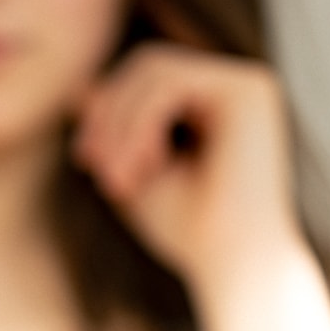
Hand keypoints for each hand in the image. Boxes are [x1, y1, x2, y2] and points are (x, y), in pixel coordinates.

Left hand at [71, 43, 302, 297]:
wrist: (233, 265)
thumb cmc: (187, 230)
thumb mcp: (134, 172)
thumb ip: (113, 131)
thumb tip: (80, 89)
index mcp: (214, 106)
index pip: (144, 78)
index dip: (105, 111)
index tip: (85, 160)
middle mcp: (235, 89)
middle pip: (147, 65)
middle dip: (109, 115)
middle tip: (94, 167)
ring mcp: (246, 85)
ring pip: (154, 70)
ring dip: (121, 126)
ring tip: (118, 183)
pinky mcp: (249, 92)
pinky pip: (170, 84)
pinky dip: (141, 125)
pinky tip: (145, 169)